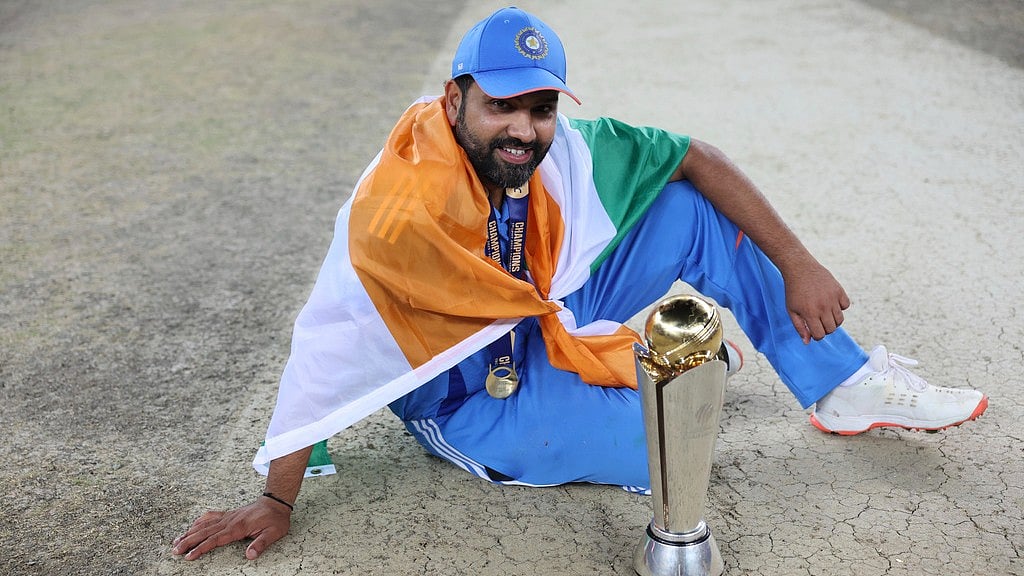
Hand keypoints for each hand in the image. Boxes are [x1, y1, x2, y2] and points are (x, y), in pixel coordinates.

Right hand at [171, 498, 291, 560]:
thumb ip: (261, 544)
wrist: (275, 503)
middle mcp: (229, 521)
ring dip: (190, 532)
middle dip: (188, 542)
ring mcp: (228, 516)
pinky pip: (210, 517)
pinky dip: (199, 521)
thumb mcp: (273, 533)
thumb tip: (250, 555)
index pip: (215, 539)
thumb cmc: (275, 519)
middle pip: (204, 532)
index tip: (189, 555)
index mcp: (238, 527)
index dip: (201, 548)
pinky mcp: (229, 514)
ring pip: (204, 524)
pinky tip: (192, 526)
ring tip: (176, 541)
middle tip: (175, 550)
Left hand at [782, 260, 850, 343]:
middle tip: (818, 321)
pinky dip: (840, 306)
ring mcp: (832, 298)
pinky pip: (846, 305)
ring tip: (824, 313)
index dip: (816, 335)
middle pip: (831, 329)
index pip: (820, 335)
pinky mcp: (839, 290)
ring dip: (833, 320)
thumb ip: (800, 327)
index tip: (813, 329)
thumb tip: (807, 342)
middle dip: (825, 329)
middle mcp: (823, 307)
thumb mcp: (792, 310)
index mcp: (810, 313)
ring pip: (840, 320)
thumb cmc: (794, 291)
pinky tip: (830, 302)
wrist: (800, 269)